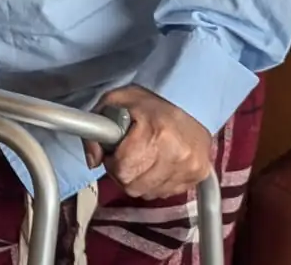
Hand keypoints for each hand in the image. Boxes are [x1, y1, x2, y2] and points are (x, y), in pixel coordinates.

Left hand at [84, 86, 212, 199]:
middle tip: (126, 155)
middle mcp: (176, 154)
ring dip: (139, 180)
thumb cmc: (151, 99)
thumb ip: (96, 130)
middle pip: (134, 186)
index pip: (123, 169)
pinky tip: (156, 163)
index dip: (111, 162)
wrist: (191, 97)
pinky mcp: (198, 175)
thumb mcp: (115, 101)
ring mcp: (190, 167)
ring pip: (149, 193)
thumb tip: (92, 161)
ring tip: (142, 157)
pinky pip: (166, 192)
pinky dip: (156, 182)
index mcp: (156, 133)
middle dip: (123, 173)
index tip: (113, 151)